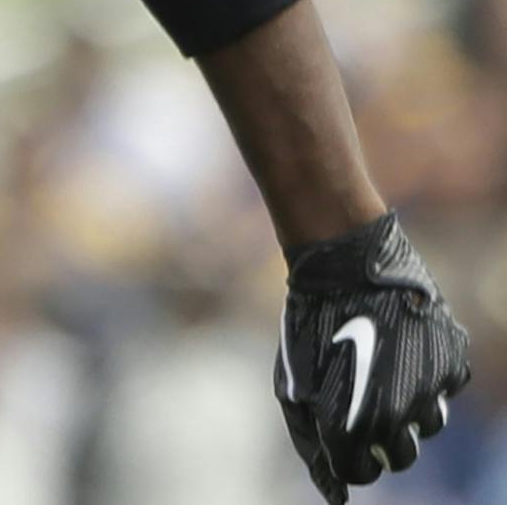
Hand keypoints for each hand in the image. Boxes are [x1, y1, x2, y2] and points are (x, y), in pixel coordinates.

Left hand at [274, 211, 471, 501]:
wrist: (342, 263)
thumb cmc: (309, 324)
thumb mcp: (293, 384)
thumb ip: (311, 442)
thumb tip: (334, 495)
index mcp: (351, 425)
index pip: (359, 473)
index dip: (346, 455)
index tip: (339, 432)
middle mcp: (397, 416)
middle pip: (400, 457)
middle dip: (379, 439)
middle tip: (362, 402)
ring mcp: (430, 388)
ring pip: (428, 425)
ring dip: (407, 408)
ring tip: (382, 369)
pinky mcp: (453, 359)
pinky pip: (446, 387)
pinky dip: (428, 376)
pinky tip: (402, 348)